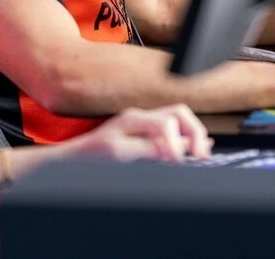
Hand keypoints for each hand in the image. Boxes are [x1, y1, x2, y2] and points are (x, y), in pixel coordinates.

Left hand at [69, 104, 211, 163]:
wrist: (74, 158)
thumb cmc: (90, 154)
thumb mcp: (116, 152)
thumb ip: (145, 148)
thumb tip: (171, 148)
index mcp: (134, 118)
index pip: (167, 122)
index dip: (177, 142)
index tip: (178, 160)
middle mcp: (140, 117)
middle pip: (179, 114)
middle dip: (194, 131)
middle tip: (200, 153)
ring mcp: (143, 124)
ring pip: (178, 120)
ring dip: (191, 134)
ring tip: (200, 153)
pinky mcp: (144, 134)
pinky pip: (171, 130)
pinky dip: (185, 138)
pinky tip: (194, 147)